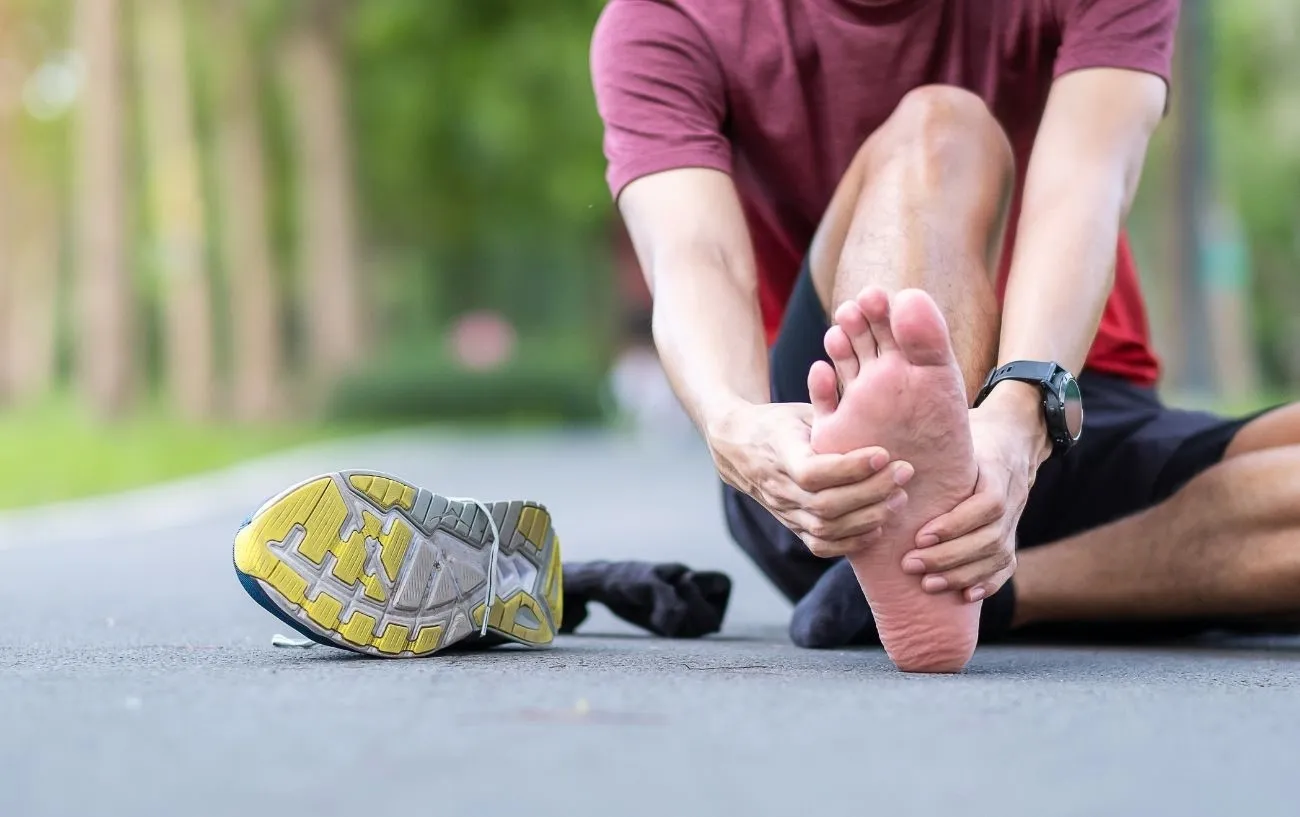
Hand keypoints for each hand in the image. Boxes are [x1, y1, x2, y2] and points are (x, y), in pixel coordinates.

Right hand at [707, 401, 913, 557]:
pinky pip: (822, 545)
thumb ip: (823, 402)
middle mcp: (779, 488)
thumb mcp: (798, 411)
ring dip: (868, 517)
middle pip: (826, 504)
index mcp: (779, 454)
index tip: (884, 454)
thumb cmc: (778, 424)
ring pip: (827, 528)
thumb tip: (836, 368)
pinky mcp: (792, 527)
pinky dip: (852, 542)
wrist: (739, 448)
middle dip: (872, 492)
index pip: (814, 472)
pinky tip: (879, 525)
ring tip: (899, 497)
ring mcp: (785, 512)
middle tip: (904, 473)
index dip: (851, 468)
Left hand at [901, 385, 1048, 601]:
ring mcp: (1015, 519)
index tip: (921, 536)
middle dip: (949, 556)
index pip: (986, 505)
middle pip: (989, 537)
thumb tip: (884, 447)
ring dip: (962, 574)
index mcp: (997, 471)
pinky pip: (1008, 566)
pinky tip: (965, 596)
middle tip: (910, 564)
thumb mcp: (957, 429)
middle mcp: (1013, 498)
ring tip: (927, 583)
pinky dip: (988, 583)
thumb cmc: (973, 432)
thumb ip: (930, 439)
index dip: (956, 524)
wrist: (1016, 436)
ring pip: (997, 555)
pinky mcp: (1013, 535)